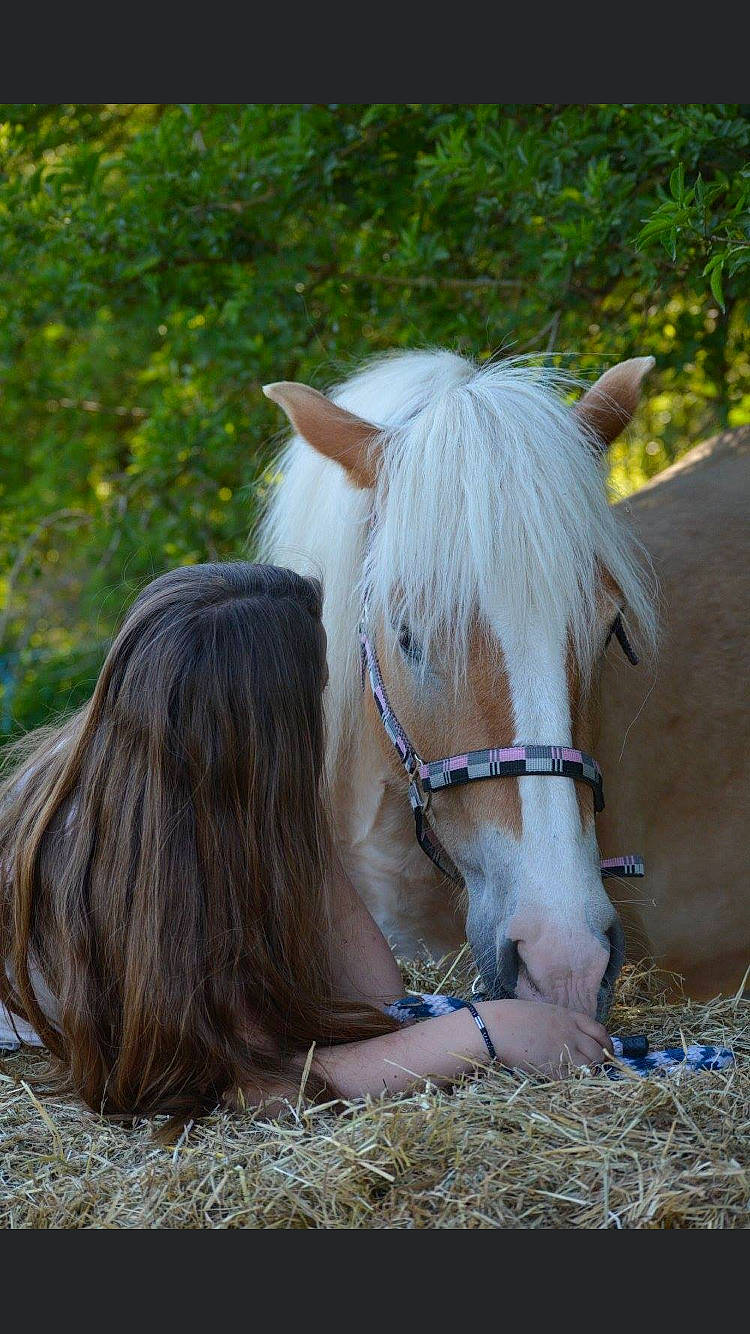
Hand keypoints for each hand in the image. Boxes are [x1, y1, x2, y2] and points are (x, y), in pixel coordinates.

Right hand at [477, 999, 612, 1075]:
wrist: (493, 1028)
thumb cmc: (509, 1016)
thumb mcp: (540, 1011)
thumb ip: (557, 1021)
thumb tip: (565, 1033)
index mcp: (567, 1016)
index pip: (599, 1030)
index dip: (607, 1043)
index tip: (607, 1051)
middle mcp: (570, 1032)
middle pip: (598, 1051)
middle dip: (601, 1061)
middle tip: (597, 1069)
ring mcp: (563, 1050)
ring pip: (589, 1066)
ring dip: (589, 1073)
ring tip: (582, 1077)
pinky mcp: (553, 1068)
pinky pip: (572, 1080)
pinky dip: (572, 1083)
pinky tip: (566, 1083)